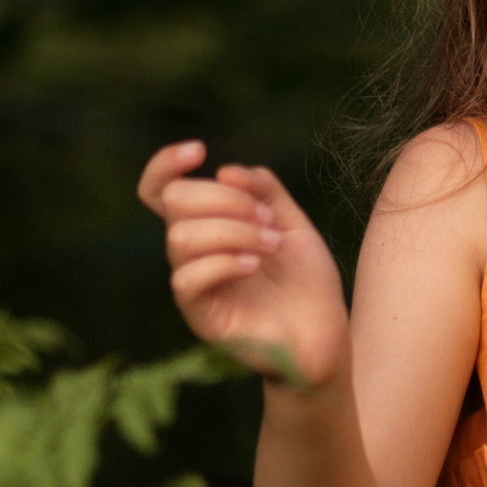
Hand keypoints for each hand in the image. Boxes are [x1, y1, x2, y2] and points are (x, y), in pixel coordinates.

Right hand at [137, 142, 349, 389]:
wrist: (325, 336)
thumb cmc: (306, 282)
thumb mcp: (292, 223)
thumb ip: (264, 190)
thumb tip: (225, 169)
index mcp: (207, 227)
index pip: (161, 190)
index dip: (165, 164)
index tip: (199, 150)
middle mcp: (192, 253)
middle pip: (174, 202)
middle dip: (224, 199)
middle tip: (267, 219)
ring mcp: (194, 284)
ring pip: (180, 237)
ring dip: (233, 230)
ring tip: (271, 244)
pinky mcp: (200, 316)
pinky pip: (187, 279)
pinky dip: (223, 262)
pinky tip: (254, 266)